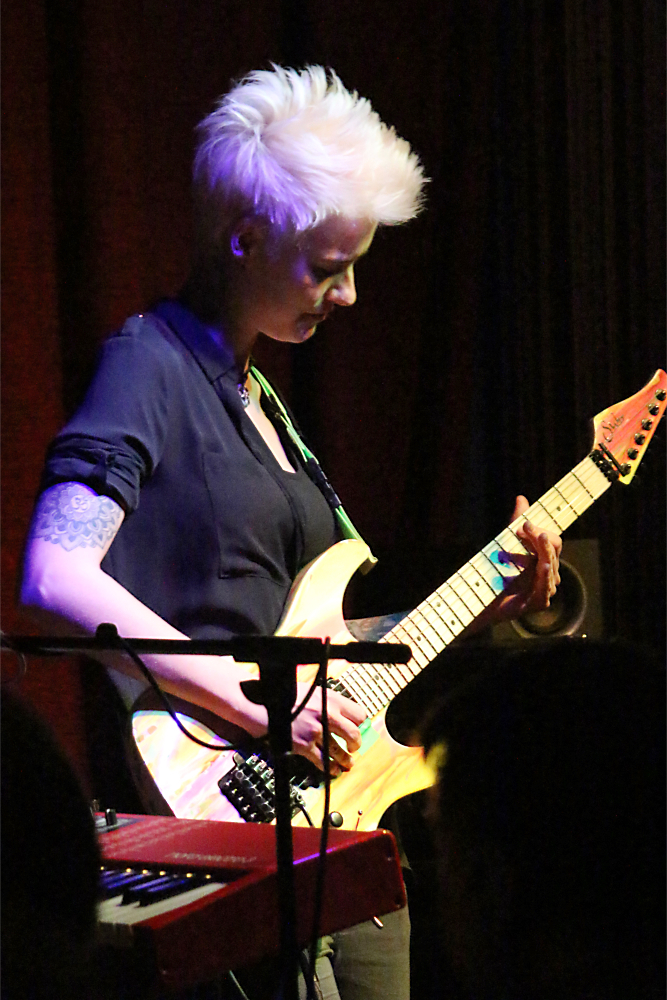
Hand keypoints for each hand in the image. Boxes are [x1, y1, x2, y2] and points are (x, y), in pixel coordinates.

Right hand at [291, 681, 366, 772]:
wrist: (263, 707)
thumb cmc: (285, 697)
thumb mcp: (311, 691)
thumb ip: (326, 701)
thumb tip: (338, 710)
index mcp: (330, 699)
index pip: (358, 714)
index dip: (359, 723)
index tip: (356, 727)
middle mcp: (327, 715)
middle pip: (353, 734)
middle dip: (356, 743)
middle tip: (353, 747)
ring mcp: (316, 731)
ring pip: (339, 751)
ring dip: (346, 760)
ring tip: (348, 763)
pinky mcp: (305, 746)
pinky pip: (323, 761)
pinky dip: (330, 768)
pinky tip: (333, 770)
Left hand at [491, 495, 561, 621]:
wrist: (479, 601)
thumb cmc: (494, 574)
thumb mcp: (505, 543)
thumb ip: (515, 523)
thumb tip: (522, 498)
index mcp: (545, 559)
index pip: (553, 540)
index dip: (540, 529)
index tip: (523, 522)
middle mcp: (548, 574)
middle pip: (553, 549)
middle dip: (539, 536)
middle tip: (521, 526)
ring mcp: (545, 589)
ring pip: (550, 564)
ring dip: (538, 550)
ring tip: (535, 536)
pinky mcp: (538, 603)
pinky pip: (545, 587)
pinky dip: (545, 575)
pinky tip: (542, 565)